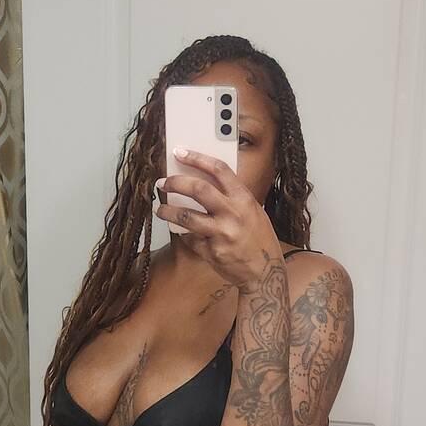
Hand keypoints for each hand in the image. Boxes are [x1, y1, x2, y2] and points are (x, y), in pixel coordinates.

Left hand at [157, 148, 281, 288]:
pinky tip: (180, 231)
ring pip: (186, 216)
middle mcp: (233, 214)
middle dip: (175, 182)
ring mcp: (221, 234)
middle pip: (198, 189)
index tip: (180, 152)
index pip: (219, 170)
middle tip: (162, 183)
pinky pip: (189, 239)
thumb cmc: (259, 239)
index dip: (197, 158)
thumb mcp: (252, 211)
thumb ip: (231, 197)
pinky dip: (182, 234)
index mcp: (244, 199)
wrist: (265, 272)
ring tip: (160, 209)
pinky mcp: (212, 252)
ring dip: (168, 211)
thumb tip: (203, 182)